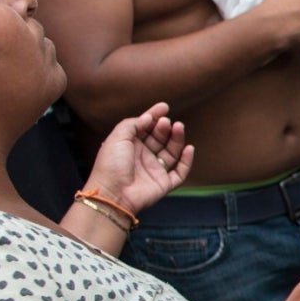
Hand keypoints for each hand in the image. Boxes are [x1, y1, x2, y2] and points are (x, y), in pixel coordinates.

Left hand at [82, 102, 192, 216]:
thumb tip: (149, 118)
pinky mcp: (164, 183)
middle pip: (159, 138)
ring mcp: (154, 170)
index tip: (164, 107)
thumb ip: (133, 124)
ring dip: (177, 139)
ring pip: (171, 152)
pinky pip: (180, 172)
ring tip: (179, 128)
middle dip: (165, 127)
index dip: (154, 116)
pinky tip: (188, 149)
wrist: (113, 193)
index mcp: (130, 145)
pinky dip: (186, 161)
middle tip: (168, 122)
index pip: (145, 127)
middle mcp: (143, 156)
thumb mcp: (117, 137)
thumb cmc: (111, 165)